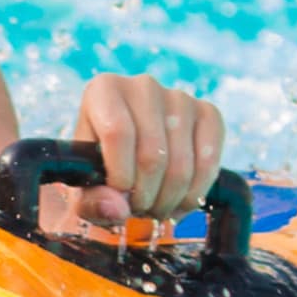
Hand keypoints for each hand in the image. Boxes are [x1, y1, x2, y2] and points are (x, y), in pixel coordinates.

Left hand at [60, 72, 223, 229]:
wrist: (132, 153)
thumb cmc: (103, 166)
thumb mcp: (86, 185)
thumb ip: (92, 201)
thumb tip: (118, 209)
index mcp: (105, 90)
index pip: (118, 134)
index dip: (121, 177)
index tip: (120, 198)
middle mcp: (144, 86)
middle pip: (152, 155)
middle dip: (146, 198)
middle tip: (139, 210)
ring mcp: (181, 98)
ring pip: (181, 165)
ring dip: (168, 200)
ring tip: (155, 207)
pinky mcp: (208, 114)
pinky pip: (209, 162)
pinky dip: (195, 193)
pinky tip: (180, 201)